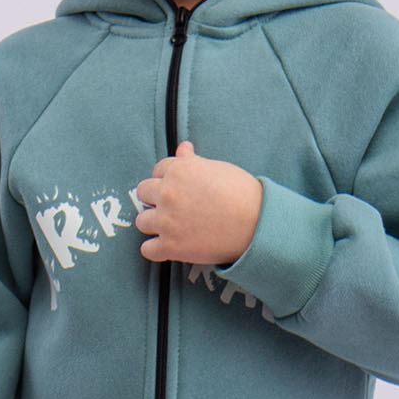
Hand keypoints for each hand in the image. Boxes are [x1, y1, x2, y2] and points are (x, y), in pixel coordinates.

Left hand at [134, 141, 262, 267]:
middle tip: (174, 207)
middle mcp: (168, 194)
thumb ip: (194, 161)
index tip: (179, 189)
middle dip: (156, 199)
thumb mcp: (217, 169)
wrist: (256, 224)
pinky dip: (156, 249)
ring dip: (154, 223)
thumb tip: (183, 148)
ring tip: (172, 227)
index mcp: (178, 171)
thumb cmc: (242, 193)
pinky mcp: (171, 246)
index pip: (158, 170)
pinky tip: (168, 246)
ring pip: (142, 221)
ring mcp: (167, 221)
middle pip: (143, 192)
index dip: (168, 180)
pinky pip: (147, 250)